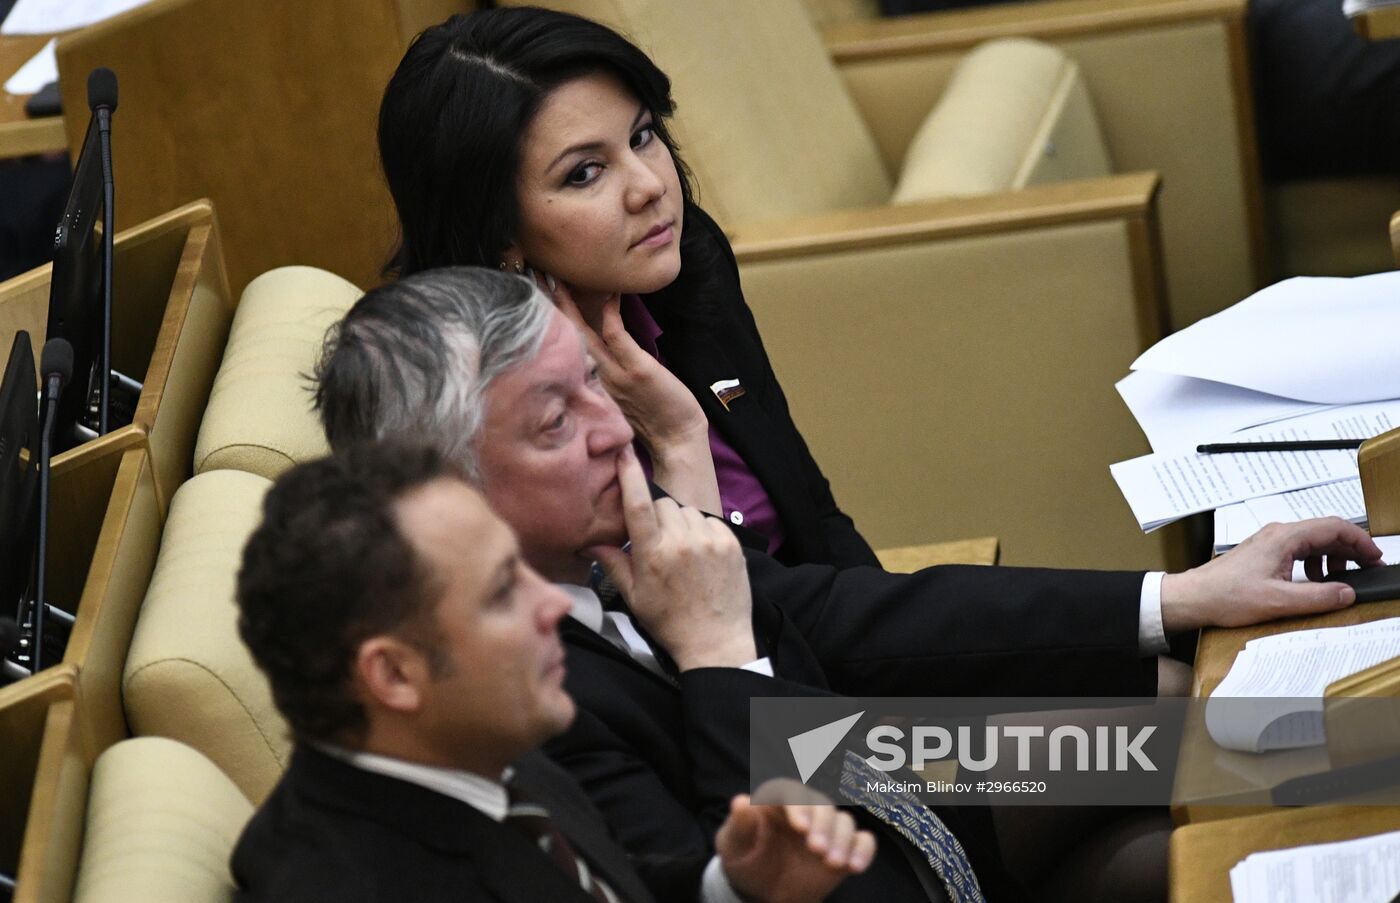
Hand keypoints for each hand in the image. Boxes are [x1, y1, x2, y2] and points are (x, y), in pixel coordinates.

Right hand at [540, 274, 720, 513]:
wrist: (677, 440)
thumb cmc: (656, 417)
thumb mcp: (622, 397)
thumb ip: (608, 377)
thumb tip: (600, 351)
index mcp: (592, 383)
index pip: (566, 347)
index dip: (551, 321)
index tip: (540, 296)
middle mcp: (597, 377)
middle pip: (566, 336)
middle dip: (550, 306)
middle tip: (535, 276)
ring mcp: (615, 373)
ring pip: (583, 333)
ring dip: (569, 304)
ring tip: (556, 278)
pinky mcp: (636, 369)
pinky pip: (616, 334)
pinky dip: (610, 313)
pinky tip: (608, 294)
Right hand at [588, 445, 754, 668]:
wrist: (716, 642)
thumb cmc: (670, 622)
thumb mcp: (634, 597)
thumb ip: (613, 564)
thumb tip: (591, 542)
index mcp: (653, 554)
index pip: (637, 503)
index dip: (629, 474)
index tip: (623, 452)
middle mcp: (682, 542)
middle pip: (663, 503)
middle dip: (657, 515)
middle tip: (658, 541)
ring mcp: (709, 541)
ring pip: (687, 510)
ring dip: (680, 522)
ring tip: (682, 552)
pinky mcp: (730, 543)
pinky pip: (709, 521)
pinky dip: (702, 530)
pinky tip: (701, 555)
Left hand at [716, 785, 875, 902]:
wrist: (761, 890)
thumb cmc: (744, 859)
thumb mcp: (733, 844)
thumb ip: (739, 825)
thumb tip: (740, 802)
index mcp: (777, 801)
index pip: (791, 792)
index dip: (798, 805)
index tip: (799, 827)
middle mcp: (806, 810)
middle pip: (822, 804)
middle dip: (823, 825)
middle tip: (817, 849)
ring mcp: (826, 829)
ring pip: (844, 821)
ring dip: (842, 840)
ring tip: (833, 862)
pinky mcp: (842, 848)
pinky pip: (862, 841)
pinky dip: (863, 850)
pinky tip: (855, 867)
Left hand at [1160, 517, 1383, 630]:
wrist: (1194, 597)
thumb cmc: (1226, 595)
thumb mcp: (1279, 601)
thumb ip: (1318, 597)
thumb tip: (1347, 593)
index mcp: (1284, 538)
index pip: (1334, 527)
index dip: (1361, 541)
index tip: (1375, 557)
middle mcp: (1278, 534)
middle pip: (1326, 533)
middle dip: (1351, 550)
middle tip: (1368, 569)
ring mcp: (1270, 542)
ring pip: (1313, 542)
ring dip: (1333, 558)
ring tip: (1341, 580)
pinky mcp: (1264, 553)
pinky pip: (1299, 551)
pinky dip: (1314, 564)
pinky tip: (1314, 582)